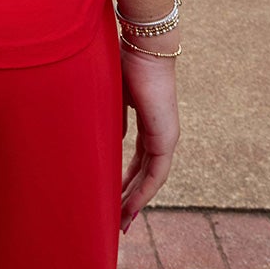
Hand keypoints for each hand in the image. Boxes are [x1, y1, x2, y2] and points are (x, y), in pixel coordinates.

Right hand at [119, 47, 178, 234]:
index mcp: (148, 121)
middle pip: (145, 174)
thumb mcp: (110, 95)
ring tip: (120, 221)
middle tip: (116, 219)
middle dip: (129, 197)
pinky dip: (143, 192)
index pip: (138, 159)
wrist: (143, 46)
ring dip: (135, 200)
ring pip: (151, 178)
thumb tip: (103, 141)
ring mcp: (166, 136)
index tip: (112, 196)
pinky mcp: (166, 137)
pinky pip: (156, 174)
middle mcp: (160, 133)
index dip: (125, 179)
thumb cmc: (124, 61)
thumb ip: (108, 118)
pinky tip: (130, 207)